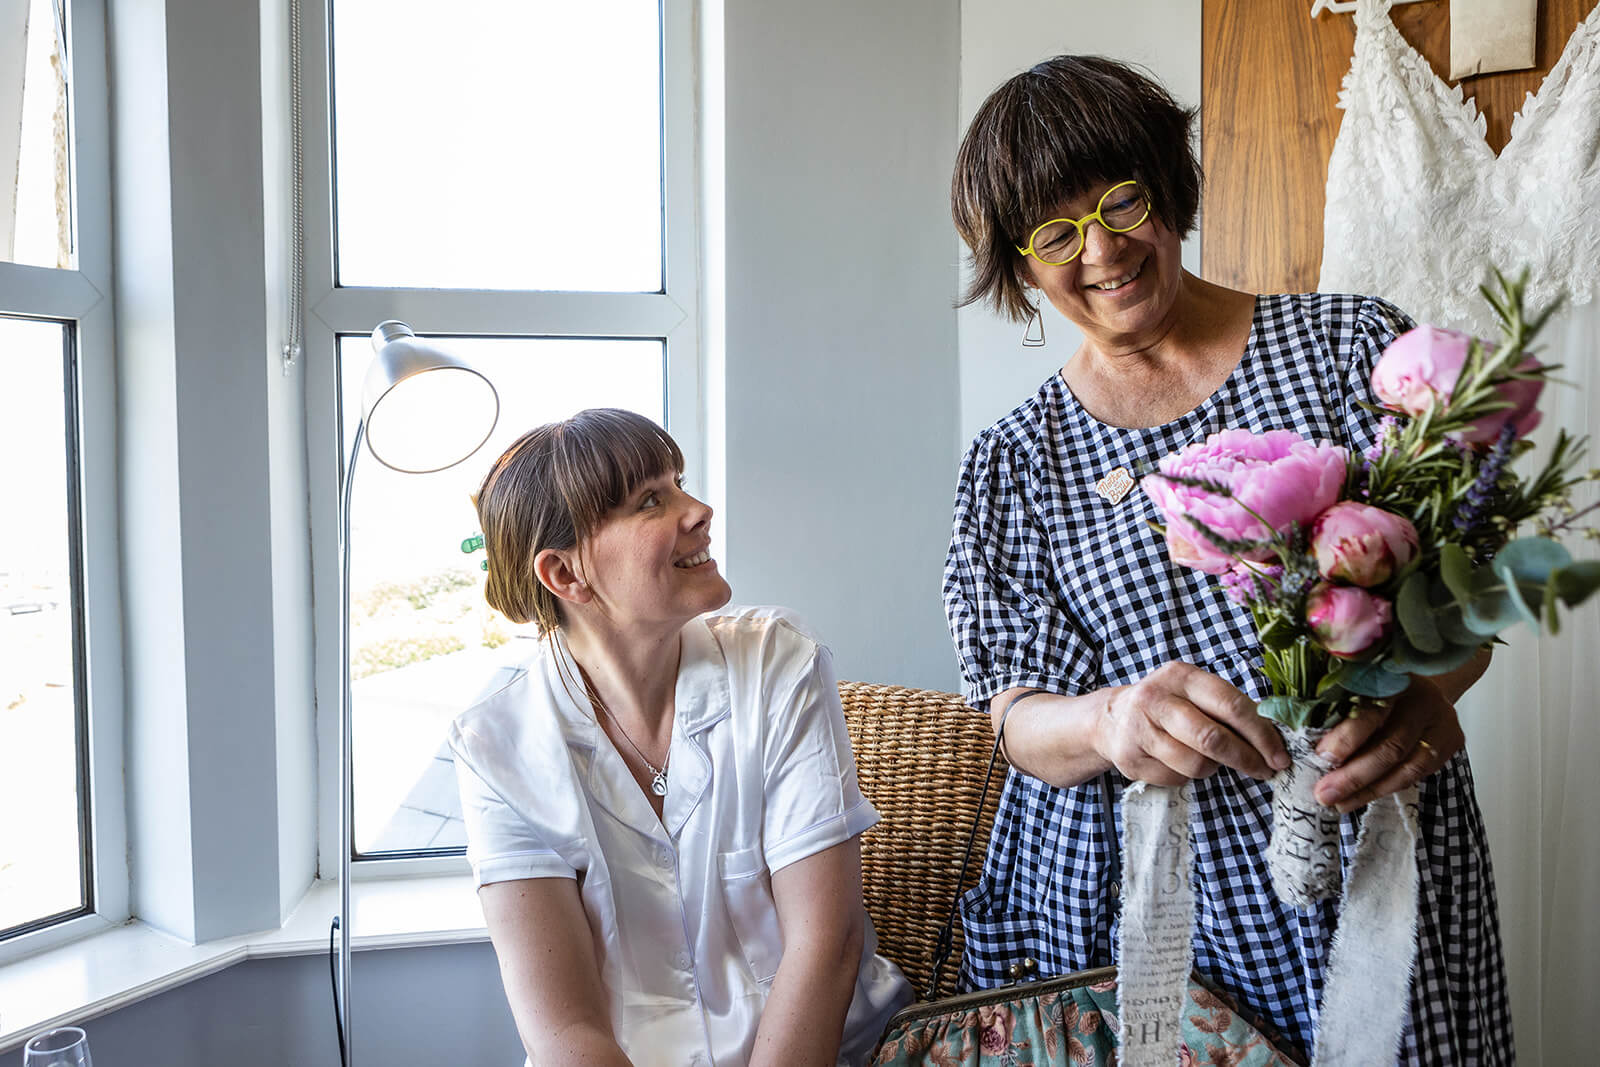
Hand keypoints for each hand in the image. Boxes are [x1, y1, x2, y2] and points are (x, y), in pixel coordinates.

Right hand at [1096, 661, 1289, 785]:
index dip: (1261, 734)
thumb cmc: (1167, 706)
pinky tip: (1178, 762)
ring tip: (1209, 760)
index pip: (1230, 705)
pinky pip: (1175, 778)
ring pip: (1195, 764)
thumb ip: (1227, 709)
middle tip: (1265, 771)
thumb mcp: (1193, 694)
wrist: (1110, 719)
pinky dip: (1187, 776)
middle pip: (1212, 738)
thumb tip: (1274, 741)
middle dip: (1246, 758)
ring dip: (1213, 768)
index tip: (1280, 755)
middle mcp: (1156, 698)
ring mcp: (1139, 729)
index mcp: (1181, 676)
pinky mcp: (1129, 758)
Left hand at [1313, 677, 1463, 812]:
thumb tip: (1303, 745)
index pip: (1371, 709)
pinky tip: (1361, 797)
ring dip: (1368, 789)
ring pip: (1406, 765)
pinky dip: (1385, 788)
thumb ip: (1337, 708)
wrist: (1424, 686)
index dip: (1347, 736)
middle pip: (1390, 744)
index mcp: (1391, 678)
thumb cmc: (1377, 689)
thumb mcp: (1357, 687)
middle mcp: (1421, 698)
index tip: (1321, 757)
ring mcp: (1441, 720)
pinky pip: (1416, 774)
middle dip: (1354, 774)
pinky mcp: (1451, 741)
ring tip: (1339, 803)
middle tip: (1324, 793)